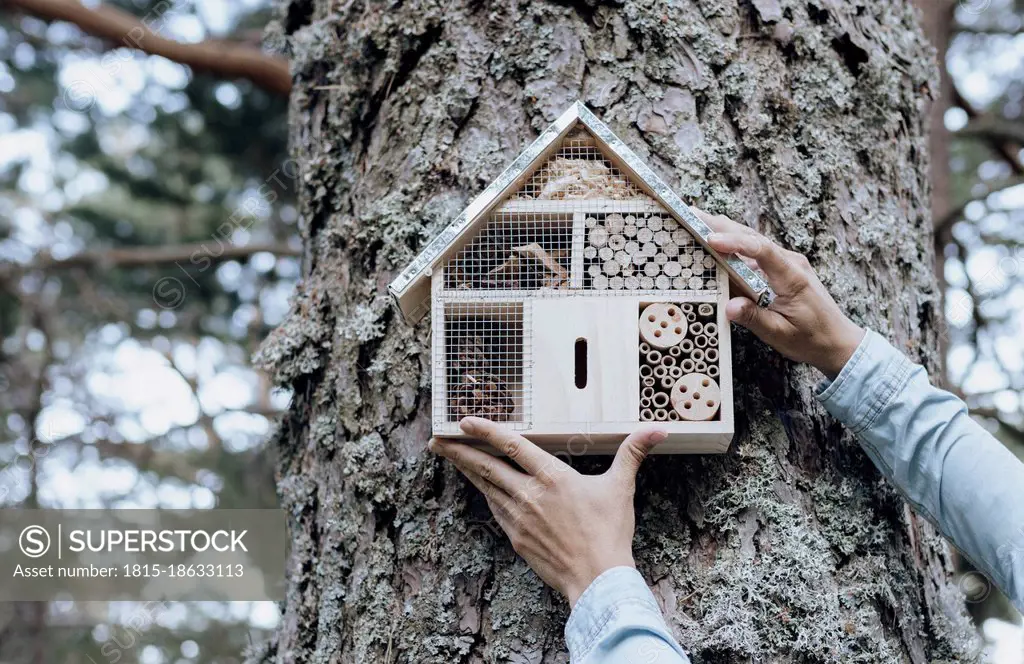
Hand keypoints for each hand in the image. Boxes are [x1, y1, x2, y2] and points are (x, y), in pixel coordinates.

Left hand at [429, 417, 666, 606]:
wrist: (597, 579)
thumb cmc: (609, 533)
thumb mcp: (621, 487)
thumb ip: (633, 452)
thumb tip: (658, 429)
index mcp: (551, 477)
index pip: (512, 445)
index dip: (486, 430)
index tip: (465, 420)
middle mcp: (529, 494)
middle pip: (486, 466)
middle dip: (459, 450)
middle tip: (437, 438)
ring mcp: (518, 518)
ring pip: (485, 487)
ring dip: (466, 470)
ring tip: (449, 456)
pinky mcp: (516, 538)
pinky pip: (495, 510)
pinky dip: (485, 495)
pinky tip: (480, 489)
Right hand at [695, 208, 864, 378]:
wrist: (838, 342)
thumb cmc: (812, 339)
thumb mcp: (780, 334)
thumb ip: (754, 318)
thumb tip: (728, 306)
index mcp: (792, 277)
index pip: (762, 250)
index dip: (735, 243)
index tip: (711, 240)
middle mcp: (791, 263)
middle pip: (753, 237)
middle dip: (721, 225)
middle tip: (692, 215)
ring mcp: (787, 264)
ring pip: (753, 241)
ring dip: (726, 232)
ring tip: (697, 222)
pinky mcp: (782, 269)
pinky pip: (756, 253)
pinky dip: (734, 246)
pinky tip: (716, 244)